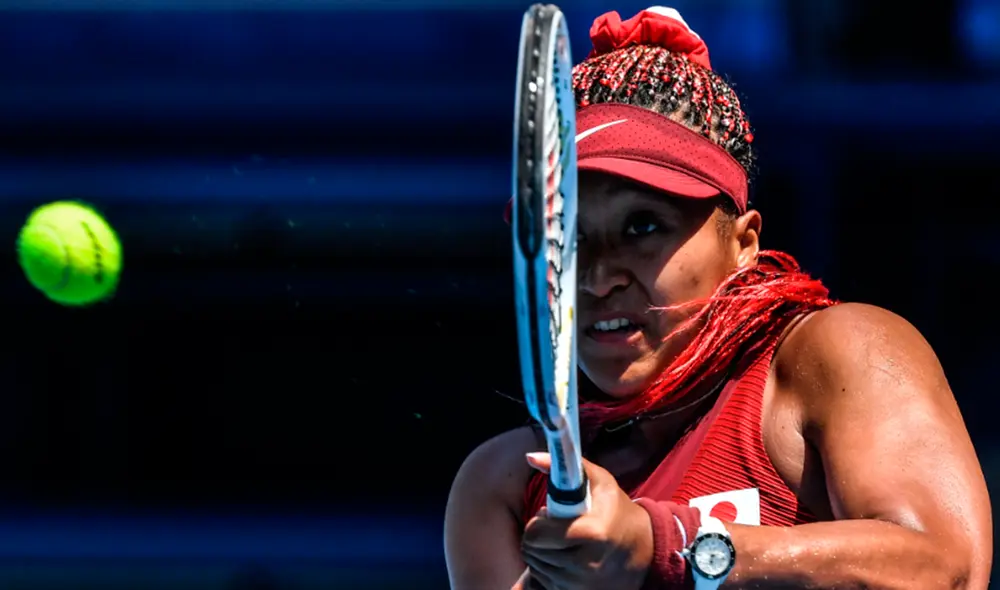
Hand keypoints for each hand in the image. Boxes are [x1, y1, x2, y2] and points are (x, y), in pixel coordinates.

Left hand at [512, 452, 653, 589]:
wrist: (644, 549)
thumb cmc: (617, 510)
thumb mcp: (599, 481)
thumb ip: (565, 466)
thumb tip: (531, 457)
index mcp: (591, 533)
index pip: (536, 535)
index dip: (537, 524)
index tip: (549, 517)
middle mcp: (585, 564)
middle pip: (532, 552)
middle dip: (537, 539)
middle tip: (554, 530)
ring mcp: (581, 584)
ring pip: (537, 568)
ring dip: (542, 555)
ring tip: (562, 544)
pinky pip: (545, 583)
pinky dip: (549, 571)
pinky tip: (564, 559)